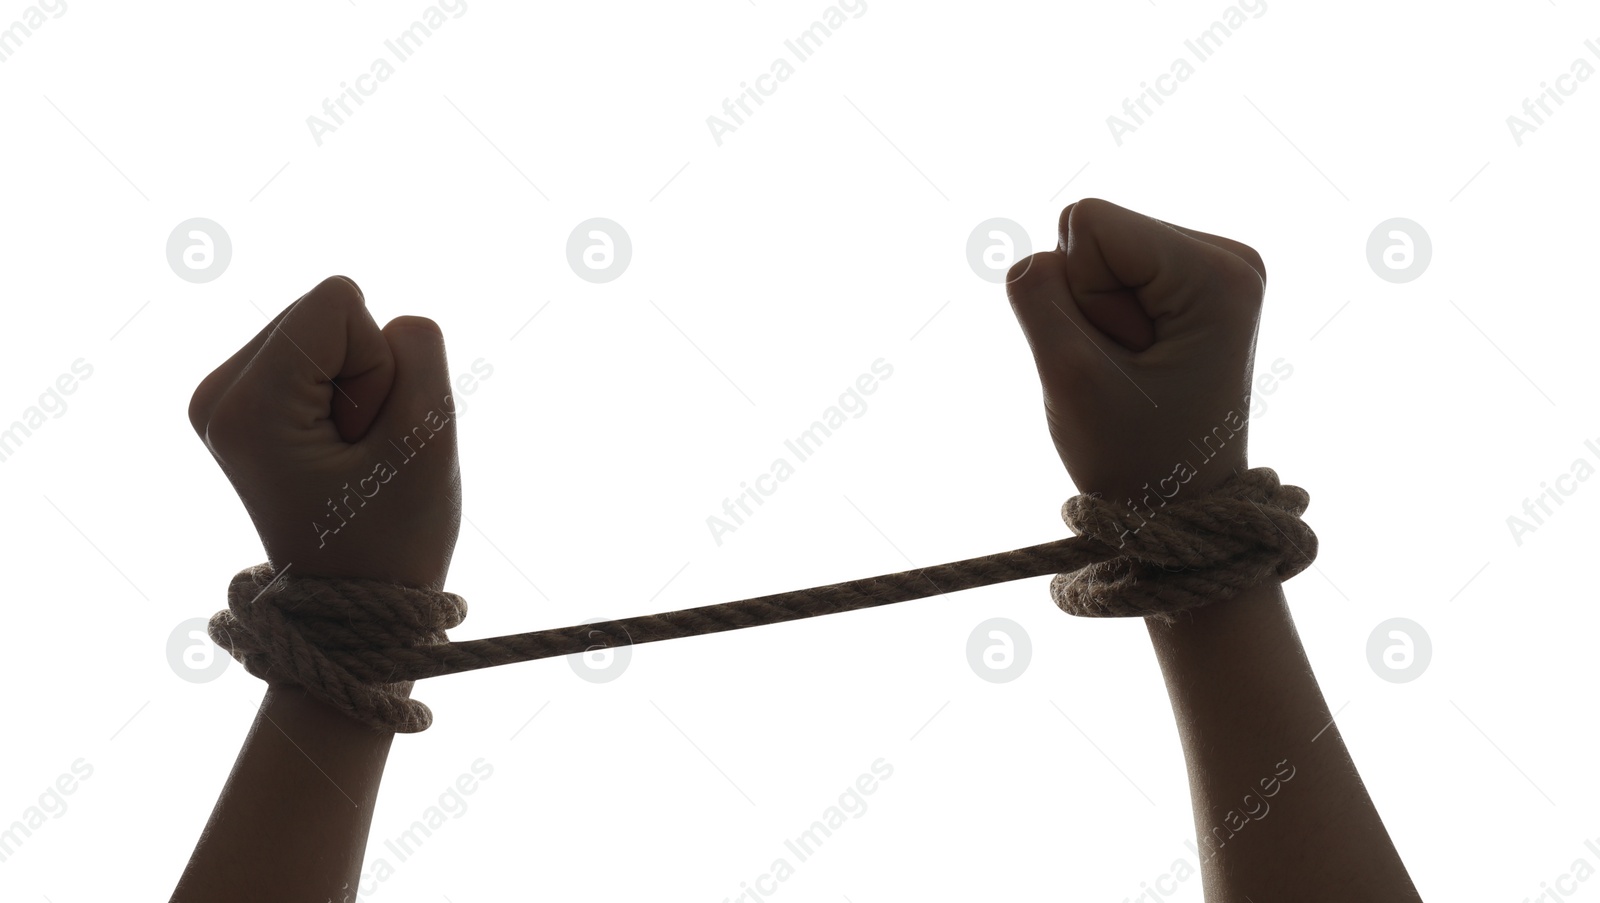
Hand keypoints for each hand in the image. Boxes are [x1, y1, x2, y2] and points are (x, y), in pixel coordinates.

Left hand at [187, 275, 461, 589]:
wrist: (354, 609)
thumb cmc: (396, 536)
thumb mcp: (427, 438)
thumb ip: (419, 350)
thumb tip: (390, 320)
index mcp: (246, 405)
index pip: (340, 303)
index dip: (380, 366)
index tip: (366, 439)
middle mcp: (217, 393)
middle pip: (329, 311)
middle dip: (366, 375)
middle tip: (359, 455)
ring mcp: (221, 399)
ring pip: (328, 329)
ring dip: (359, 389)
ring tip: (350, 459)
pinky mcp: (242, 402)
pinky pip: (319, 352)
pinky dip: (345, 395)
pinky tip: (336, 451)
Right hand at [1005, 198, 1267, 506]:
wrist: (1181, 511)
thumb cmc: (1133, 457)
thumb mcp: (1069, 376)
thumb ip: (1036, 293)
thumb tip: (1037, 252)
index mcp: (1219, 270)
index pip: (1087, 221)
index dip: (1078, 294)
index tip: (1123, 358)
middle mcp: (1229, 255)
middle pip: (1094, 232)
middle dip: (1089, 304)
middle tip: (1128, 372)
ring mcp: (1216, 268)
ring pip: (1095, 252)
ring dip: (1095, 316)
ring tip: (1134, 372)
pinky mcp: (1194, 284)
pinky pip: (1108, 272)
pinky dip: (1105, 320)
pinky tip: (1138, 363)